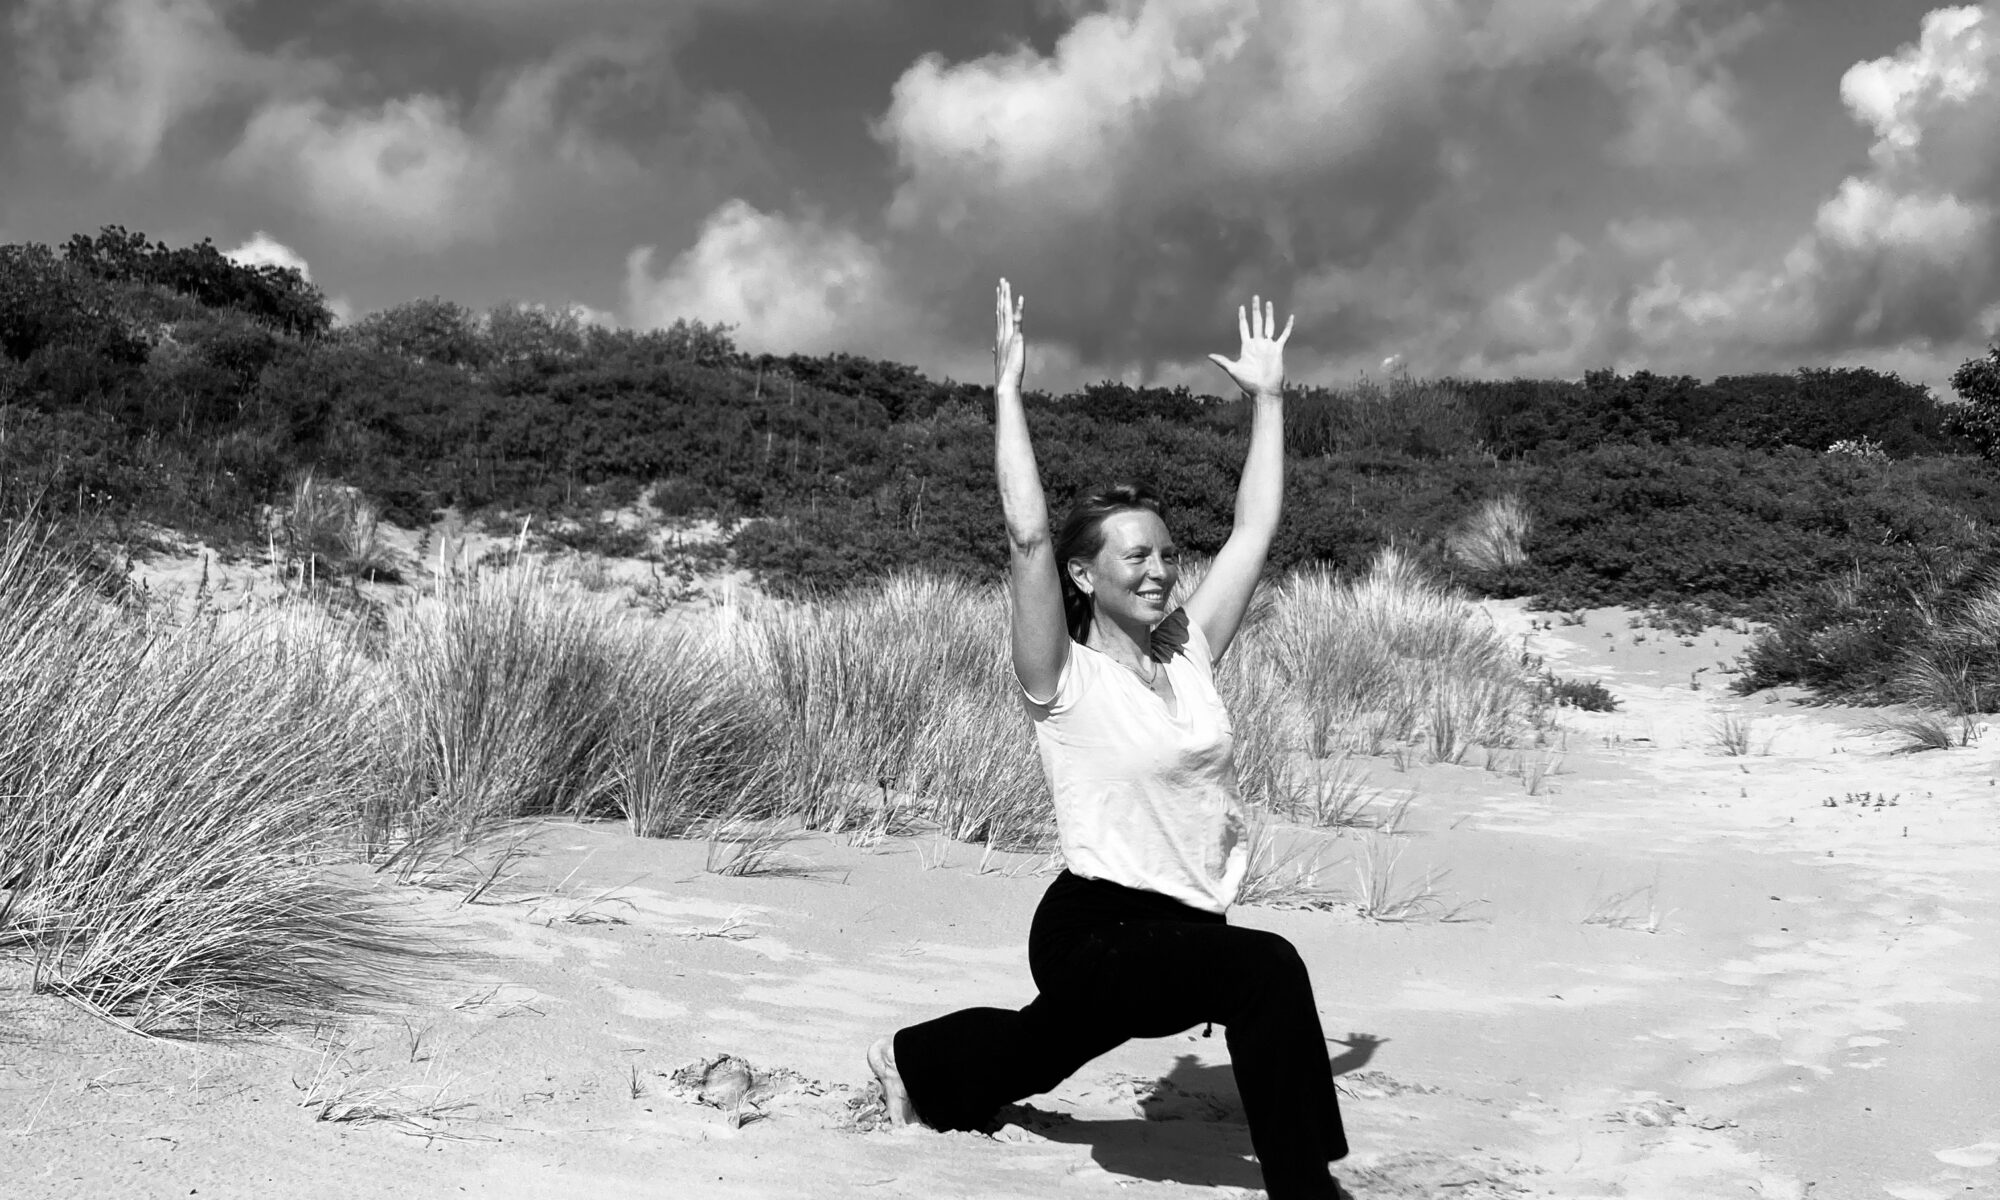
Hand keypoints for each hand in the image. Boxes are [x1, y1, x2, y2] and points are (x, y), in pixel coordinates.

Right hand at [995, 277, 1025, 391]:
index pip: (1000, 316)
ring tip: (1006, 282)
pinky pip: (1017, 320)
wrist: (1005, 384)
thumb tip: (993, 349)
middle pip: (1001, 310)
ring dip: (1006, 296)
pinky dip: (1019, 309)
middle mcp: (1002, 334)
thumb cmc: (1005, 376)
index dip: (999, 303)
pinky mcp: (1016, 338)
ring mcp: (1008, 335)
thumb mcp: (1001, 361)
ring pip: (1006, 311)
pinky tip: (1021, 297)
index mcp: (1000, 338)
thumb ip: (998, 352)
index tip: (999, 292)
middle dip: (1002, 294)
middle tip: (1002, 280)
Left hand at [1208, 295, 1292, 397]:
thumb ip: (1222, 361)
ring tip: (1268, 302)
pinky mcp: (1278, 350)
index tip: (1241, 307)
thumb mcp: (1233, 370)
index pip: (1244, 328)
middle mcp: (1257, 344)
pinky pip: (1284, 335)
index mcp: (1247, 347)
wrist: (1263, 391)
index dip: (1243, 317)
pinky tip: (1290, 317)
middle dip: (1255, 310)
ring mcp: (1268, 346)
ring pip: (1269, 325)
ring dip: (1268, 314)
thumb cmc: (1248, 383)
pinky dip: (1288, 326)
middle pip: (1256, 322)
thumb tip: (1208, 355)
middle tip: (1255, 297)